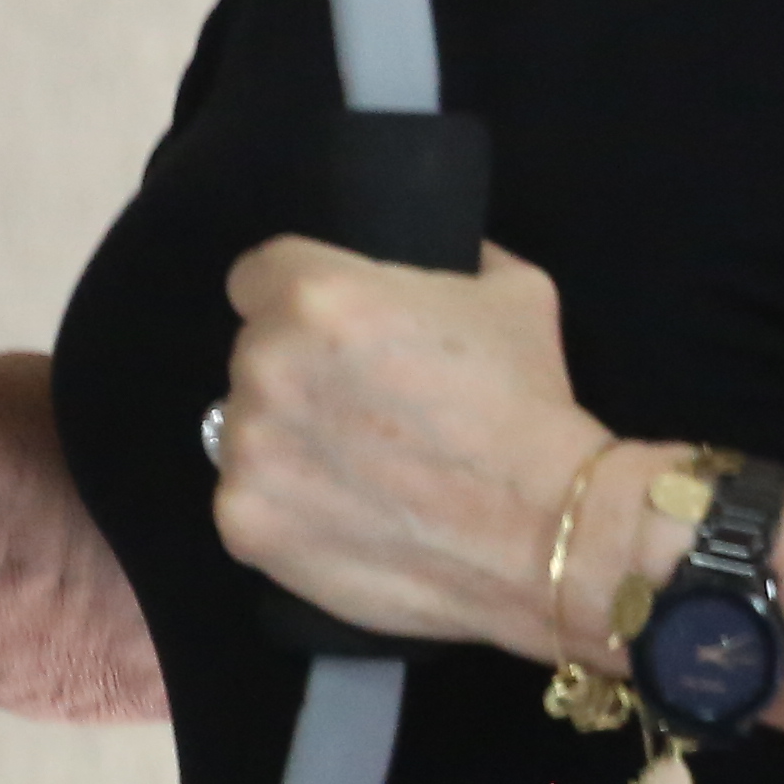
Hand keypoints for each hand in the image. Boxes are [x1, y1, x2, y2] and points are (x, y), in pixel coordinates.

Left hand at [208, 240, 609, 656]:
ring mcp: (246, 449)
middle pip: (254, 354)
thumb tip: (455, 251)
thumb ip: (462, 261)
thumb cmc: (527, 404)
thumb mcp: (515, 295)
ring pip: (246, 429)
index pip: (257, 275)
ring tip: (358, 472)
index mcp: (314, 294)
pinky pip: (248, 500)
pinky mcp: (242, 523)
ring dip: (287, 441)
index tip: (331, 331)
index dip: (294, 299)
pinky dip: (287, 509)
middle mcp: (264, 364)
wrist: (541, 531)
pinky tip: (345, 518)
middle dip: (297, 373)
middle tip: (362, 407)